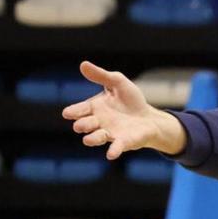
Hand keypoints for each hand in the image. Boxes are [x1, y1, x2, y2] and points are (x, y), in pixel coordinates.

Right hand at [61, 61, 186, 159]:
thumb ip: (101, 76)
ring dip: (92, 139)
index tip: (68, 113)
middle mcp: (98, 122)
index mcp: (95, 107)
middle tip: (82, 125)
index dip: (74, 112)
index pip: (80, 109)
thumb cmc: (131, 100)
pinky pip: (116, 148)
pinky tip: (111, 154)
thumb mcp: (118, 83)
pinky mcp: (123, 142)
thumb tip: (83, 64)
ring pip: (96, 138)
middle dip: (82, 125)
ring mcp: (109, 133)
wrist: (149, 117)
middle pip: (85, 125)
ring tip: (89, 139)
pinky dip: (113, 151)